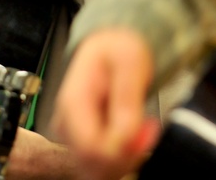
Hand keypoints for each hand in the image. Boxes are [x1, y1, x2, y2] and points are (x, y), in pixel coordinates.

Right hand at [51, 28, 160, 179]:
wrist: (112, 47)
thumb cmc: (118, 49)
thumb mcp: (129, 60)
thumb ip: (126, 97)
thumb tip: (125, 134)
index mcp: (73, 101)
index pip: (91, 146)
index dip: (122, 149)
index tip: (148, 128)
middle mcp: (66, 122)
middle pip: (92, 163)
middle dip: (127, 153)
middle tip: (149, 128)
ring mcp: (72, 136)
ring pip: (98, 170)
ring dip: (127, 155)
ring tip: (144, 127)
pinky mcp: (82, 143)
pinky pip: (103, 166)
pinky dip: (124, 156)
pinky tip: (135, 134)